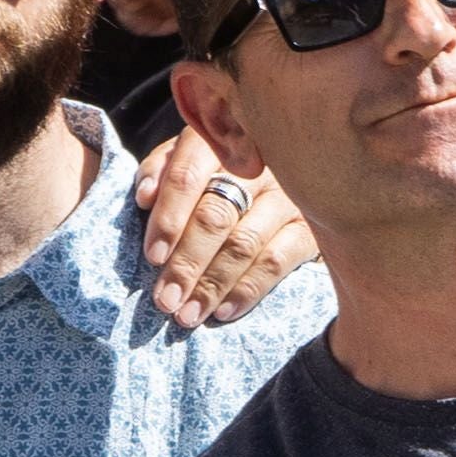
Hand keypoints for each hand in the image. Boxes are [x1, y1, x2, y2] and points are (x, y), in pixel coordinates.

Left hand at [132, 133, 315, 329]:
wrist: (298, 174)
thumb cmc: (220, 173)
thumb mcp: (187, 158)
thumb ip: (161, 171)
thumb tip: (145, 197)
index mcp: (219, 142)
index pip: (187, 177)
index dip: (168, 217)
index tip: (154, 256)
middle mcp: (257, 166)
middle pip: (215, 216)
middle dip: (186, 263)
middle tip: (165, 300)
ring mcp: (289, 197)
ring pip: (243, 244)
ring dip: (212, 285)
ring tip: (187, 314)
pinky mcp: (310, 229)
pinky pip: (277, 263)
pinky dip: (247, 290)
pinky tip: (223, 311)